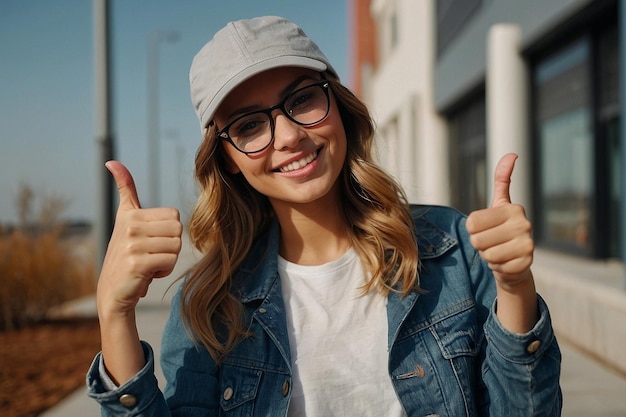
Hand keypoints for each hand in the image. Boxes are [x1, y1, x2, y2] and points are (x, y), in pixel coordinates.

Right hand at [97, 161, 182, 316]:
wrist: (113, 291)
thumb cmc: (126, 255)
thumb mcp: (125, 219)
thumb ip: (126, 191)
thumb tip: (113, 162)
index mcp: (130, 214)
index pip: (174, 216)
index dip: (169, 232)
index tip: (151, 241)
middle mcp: (129, 226)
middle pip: (178, 230)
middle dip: (171, 246)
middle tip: (152, 254)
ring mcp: (132, 245)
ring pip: (176, 246)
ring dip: (168, 260)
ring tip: (149, 264)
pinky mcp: (137, 263)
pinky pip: (170, 261)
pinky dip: (164, 271)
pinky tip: (148, 274)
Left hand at [466, 153, 533, 288]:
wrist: (515, 261)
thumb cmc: (501, 230)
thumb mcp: (499, 204)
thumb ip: (502, 179)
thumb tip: (512, 154)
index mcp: (513, 208)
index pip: (472, 223)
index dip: (472, 230)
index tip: (486, 228)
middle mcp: (524, 224)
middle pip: (477, 240)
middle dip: (480, 244)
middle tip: (492, 242)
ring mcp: (528, 244)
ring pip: (486, 254)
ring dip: (488, 256)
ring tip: (499, 251)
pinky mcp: (526, 263)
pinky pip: (496, 267)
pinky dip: (497, 267)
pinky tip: (506, 262)